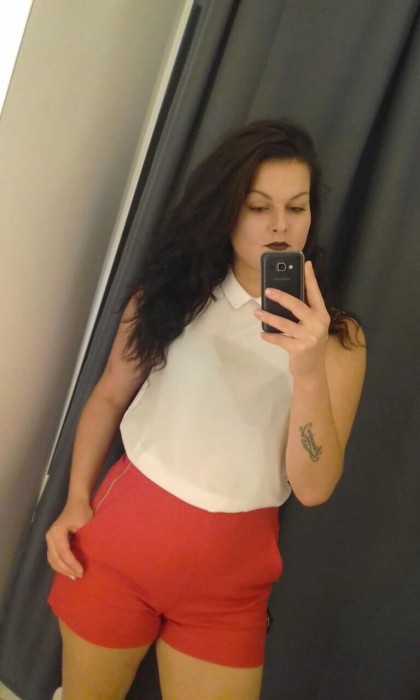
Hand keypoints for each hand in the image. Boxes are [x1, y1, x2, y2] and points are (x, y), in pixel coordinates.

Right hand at [46, 499, 92, 578]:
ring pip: (52, 560)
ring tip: (74, 576)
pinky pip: (53, 557)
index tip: (81, 571)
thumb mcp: (85, 523)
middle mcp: (50, 537)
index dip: (71, 563)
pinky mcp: (52, 542)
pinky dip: (59, 565)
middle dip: (67, 569)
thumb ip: (84, 538)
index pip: (63, 552)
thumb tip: (88, 556)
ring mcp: (49, 540)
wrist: (76, 502)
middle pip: (55, 558)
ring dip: (62, 569)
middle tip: (79, 576)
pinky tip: (68, 570)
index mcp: (57, 532)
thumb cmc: (82, 511)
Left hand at [255, 261, 330, 378]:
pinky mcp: (299, 349)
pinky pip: (280, 339)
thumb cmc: (308, 344)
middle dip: (281, 296)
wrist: (312, 371)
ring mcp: (309, 337)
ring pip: (284, 323)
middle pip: (297, 306)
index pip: (315, 293)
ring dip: (269, 317)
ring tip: (257, 312)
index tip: (306, 264)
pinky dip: (270, 336)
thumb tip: (283, 295)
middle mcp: (318, 324)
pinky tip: (263, 333)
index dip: (310, 278)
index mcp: (322, 315)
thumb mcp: (311, 326)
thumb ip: (303, 313)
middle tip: (267, 290)